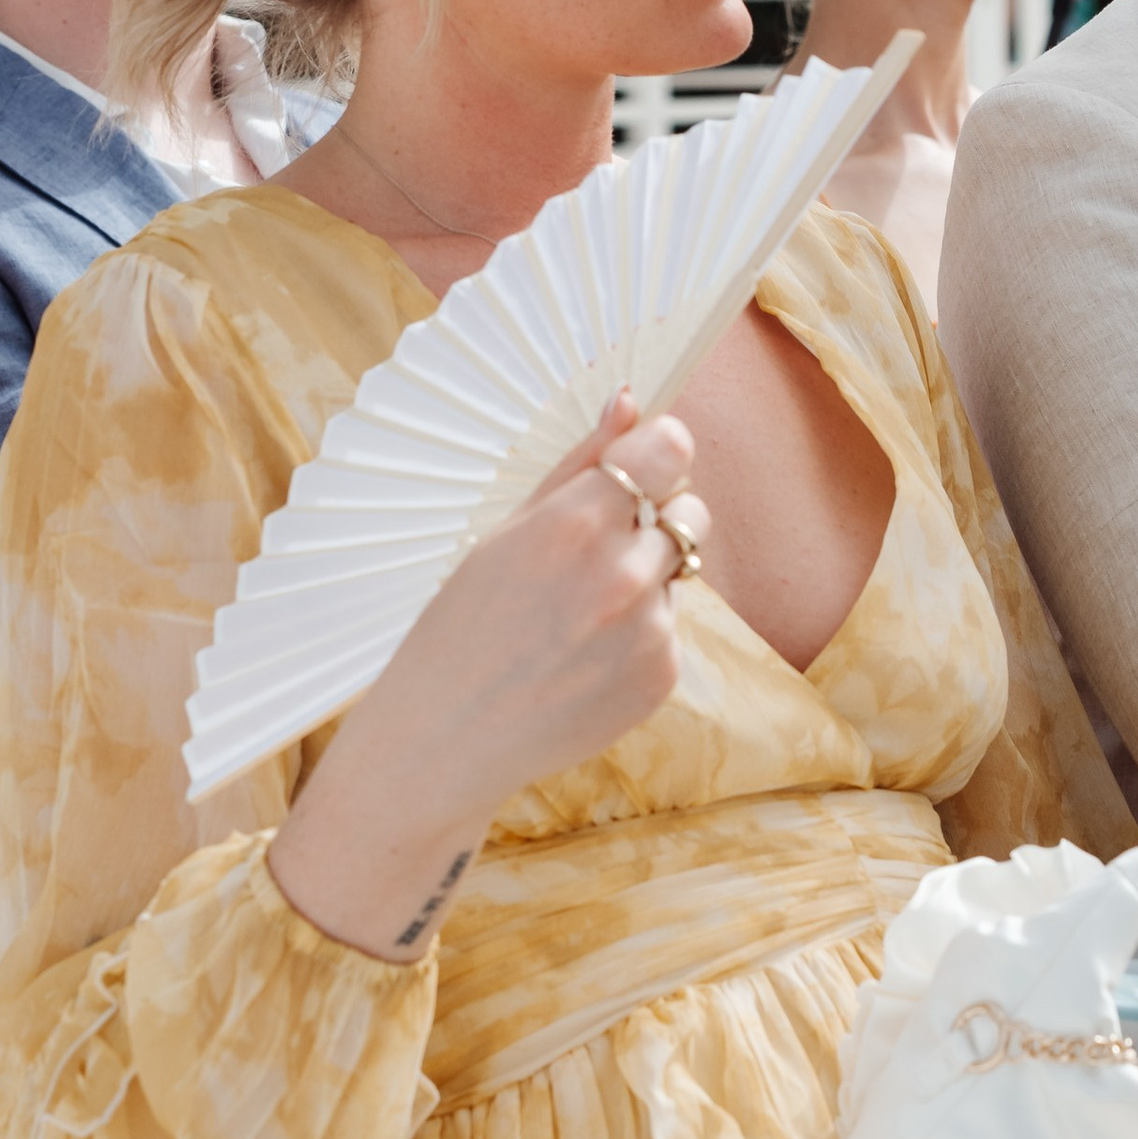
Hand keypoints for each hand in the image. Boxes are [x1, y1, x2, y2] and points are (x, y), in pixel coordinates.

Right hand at [269, 390, 701, 958]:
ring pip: (679, 572)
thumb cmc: (462, 624)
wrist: (447, 737)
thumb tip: (630, 401)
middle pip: (690, 509)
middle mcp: (624, 575)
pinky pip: (671, 629)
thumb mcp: (505, 531)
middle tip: (598, 547)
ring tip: (578, 614)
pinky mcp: (661, 677)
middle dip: (657, 517)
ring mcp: (649, 632)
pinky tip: (583, 656)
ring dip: (647, 578)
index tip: (641, 462)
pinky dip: (640, 634)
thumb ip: (579, 464)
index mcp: (576, 524)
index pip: (671, 448)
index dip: (658, 451)